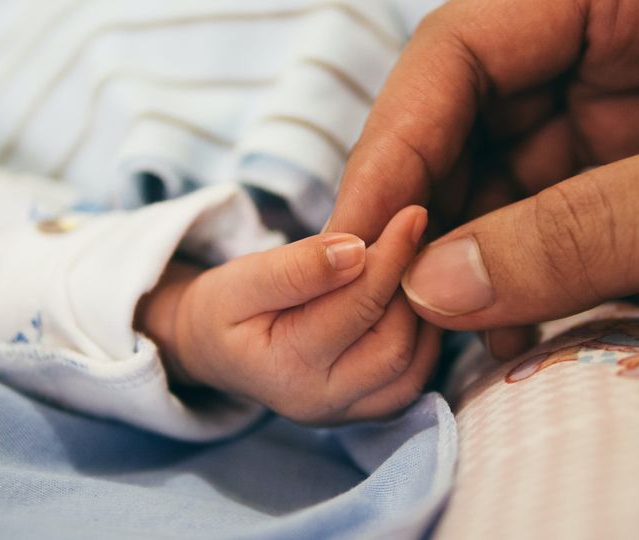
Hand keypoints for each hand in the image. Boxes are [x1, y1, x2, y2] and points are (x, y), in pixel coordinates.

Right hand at [136, 206, 440, 424]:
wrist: (215, 349)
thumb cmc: (226, 308)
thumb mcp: (243, 279)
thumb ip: (296, 267)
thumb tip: (356, 250)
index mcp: (287, 368)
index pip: (357, 307)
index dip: (390, 256)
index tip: (412, 214)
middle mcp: (322, 402)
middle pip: (395, 345)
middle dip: (410, 288)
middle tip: (415, 239)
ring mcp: (347, 414)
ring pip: (414, 367)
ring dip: (422, 313)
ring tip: (412, 266)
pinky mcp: (366, 411)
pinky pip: (414, 379)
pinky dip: (423, 338)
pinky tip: (409, 299)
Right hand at [326, 0, 638, 355]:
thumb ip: (603, 228)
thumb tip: (439, 288)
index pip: (462, 50)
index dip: (395, 148)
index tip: (356, 243)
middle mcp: (629, 34)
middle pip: (485, 125)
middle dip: (454, 225)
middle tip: (424, 316)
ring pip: (538, 185)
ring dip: (526, 268)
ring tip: (515, 341)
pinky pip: (604, 217)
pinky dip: (601, 274)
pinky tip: (620, 313)